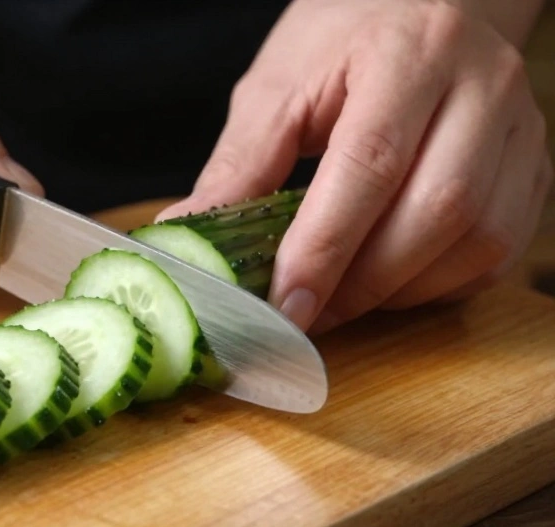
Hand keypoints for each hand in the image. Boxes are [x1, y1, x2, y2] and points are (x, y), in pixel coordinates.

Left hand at [159, 0, 551, 332]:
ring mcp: (520, 128)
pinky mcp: (533, 165)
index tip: (285, 301)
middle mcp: (483, 85)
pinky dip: (436, 284)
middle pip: (438, 208)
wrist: (419, 4)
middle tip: (306, 311)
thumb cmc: (343, 41)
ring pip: (477, 238)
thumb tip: (189, 233)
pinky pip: (497, 250)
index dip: (326, 245)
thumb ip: (240, 164)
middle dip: (363, 281)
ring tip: (340, 298)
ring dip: (399, 289)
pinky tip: (388, 280)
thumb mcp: (277, 87)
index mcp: (410, 52)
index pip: (371, 163)